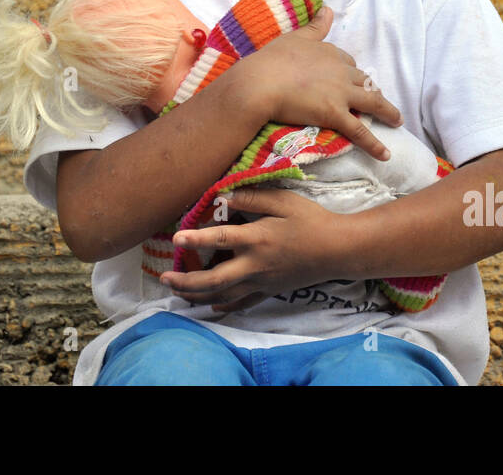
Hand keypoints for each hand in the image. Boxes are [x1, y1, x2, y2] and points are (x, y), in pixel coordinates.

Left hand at [159, 187, 349, 311]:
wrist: (338, 250)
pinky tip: (210, 306)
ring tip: (176, 292)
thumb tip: (223, 194)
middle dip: (186, 280)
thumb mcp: (284, 201)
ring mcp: (261, 282)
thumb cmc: (311, 220)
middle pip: (214, 279)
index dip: (197, 238)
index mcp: (257, 239)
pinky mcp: (269, 291)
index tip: (177, 237)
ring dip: (196, 295)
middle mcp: (255, 265)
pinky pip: (242, 304)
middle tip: (165, 278)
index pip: (221, 239)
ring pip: (222, 295)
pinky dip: (223, 306)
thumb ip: (252, 197)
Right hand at [230, 5, 402, 161]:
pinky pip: (359, 131)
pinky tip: (385, 154)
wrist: (261, 82)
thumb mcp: (295, 36)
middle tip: (378, 99)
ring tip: (397, 120)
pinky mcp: (335, 114)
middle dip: (373, 89)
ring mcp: (340, 93)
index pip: (347, 62)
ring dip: (388, 112)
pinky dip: (374, 144)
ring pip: (372, 102)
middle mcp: (341, 71)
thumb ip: (315, 26)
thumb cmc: (272, 59)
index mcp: (330, 52)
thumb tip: (329, 9)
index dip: (350, 72)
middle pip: (364, 81)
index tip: (351, 78)